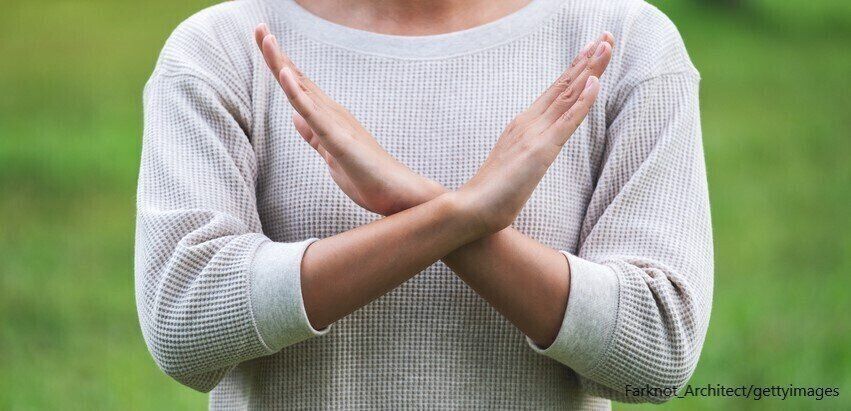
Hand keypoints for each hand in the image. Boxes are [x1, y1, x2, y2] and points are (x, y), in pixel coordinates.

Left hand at [254, 24, 443, 215]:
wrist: (399, 194)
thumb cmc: (369, 177)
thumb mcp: (331, 155)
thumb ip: (313, 135)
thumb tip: (295, 116)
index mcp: (327, 117)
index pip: (298, 85)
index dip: (279, 63)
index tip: (262, 39)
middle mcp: (331, 113)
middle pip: (296, 79)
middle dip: (275, 54)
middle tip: (258, 27)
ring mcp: (335, 124)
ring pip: (301, 90)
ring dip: (282, 64)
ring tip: (267, 38)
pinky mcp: (338, 140)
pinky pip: (313, 115)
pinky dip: (297, 94)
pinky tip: (285, 74)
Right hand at [457, 34, 613, 232]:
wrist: (472, 207)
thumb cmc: (491, 193)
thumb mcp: (514, 165)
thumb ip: (525, 151)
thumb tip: (536, 149)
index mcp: (523, 124)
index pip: (555, 91)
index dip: (576, 70)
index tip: (592, 49)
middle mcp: (529, 122)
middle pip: (564, 85)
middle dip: (588, 60)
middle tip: (607, 36)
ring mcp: (534, 134)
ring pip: (568, 95)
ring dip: (590, 70)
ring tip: (607, 46)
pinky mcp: (540, 150)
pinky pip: (566, 121)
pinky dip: (583, 101)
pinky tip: (596, 83)